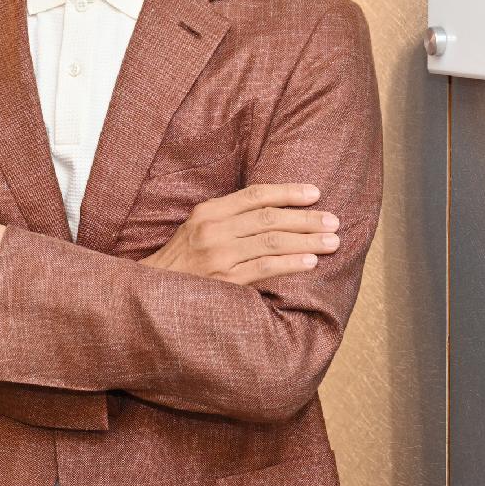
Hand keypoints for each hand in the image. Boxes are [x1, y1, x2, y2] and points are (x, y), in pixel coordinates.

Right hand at [140, 184, 338, 285]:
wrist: (150, 293)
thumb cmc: (181, 260)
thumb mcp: (198, 228)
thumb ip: (230, 216)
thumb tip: (274, 209)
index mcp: (208, 211)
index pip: (256, 195)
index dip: (289, 192)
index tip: (316, 194)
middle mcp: (213, 230)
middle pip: (270, 217)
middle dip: (306, 218)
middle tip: (333, 221)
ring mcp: (218, 256)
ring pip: (272, 242)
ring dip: (306, 241)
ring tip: (331, 242)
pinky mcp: (224, 282)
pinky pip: (264, 269)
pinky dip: (290, 263)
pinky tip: (310, 262)